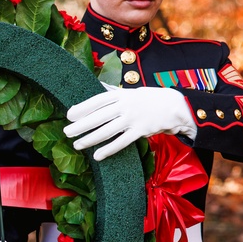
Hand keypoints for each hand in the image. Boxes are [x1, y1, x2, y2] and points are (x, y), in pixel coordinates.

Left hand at [63, 86, 195, 159]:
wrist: (176, 105)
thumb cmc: (150, 99)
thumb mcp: (131, 91)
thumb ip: (114, 92)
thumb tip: (97, 86)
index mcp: (121, 94)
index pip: (98, 100)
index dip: (82, 107)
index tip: (69, 114)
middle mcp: (126, 105)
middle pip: (99, 116)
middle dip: (81, 125)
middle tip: (67, 132)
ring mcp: (133, 118)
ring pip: (107, 130)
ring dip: (90, 139)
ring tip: (77, 144)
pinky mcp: (141, 131)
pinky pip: (122, 142)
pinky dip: (109, 149)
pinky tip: (97, 155)